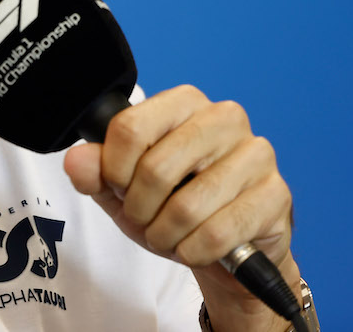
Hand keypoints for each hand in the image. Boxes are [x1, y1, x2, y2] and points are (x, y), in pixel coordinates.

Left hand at [62, 85, 297, 331]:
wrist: (225, 249)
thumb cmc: (174, 207)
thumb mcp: (125, 190)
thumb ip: (96, 172)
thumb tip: (77, 160)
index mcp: (185, 102)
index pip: (129, 128)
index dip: (113, 171)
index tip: (119, 188)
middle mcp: (224, 117)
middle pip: (156, 168)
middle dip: (140, 210)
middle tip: (145, 220)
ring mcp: (256, 154)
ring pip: (187, 206)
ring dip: (166, 236)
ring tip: (169, 237)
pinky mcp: (275, 194)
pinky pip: (218, 233)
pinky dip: (194, 251)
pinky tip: (196, 247)